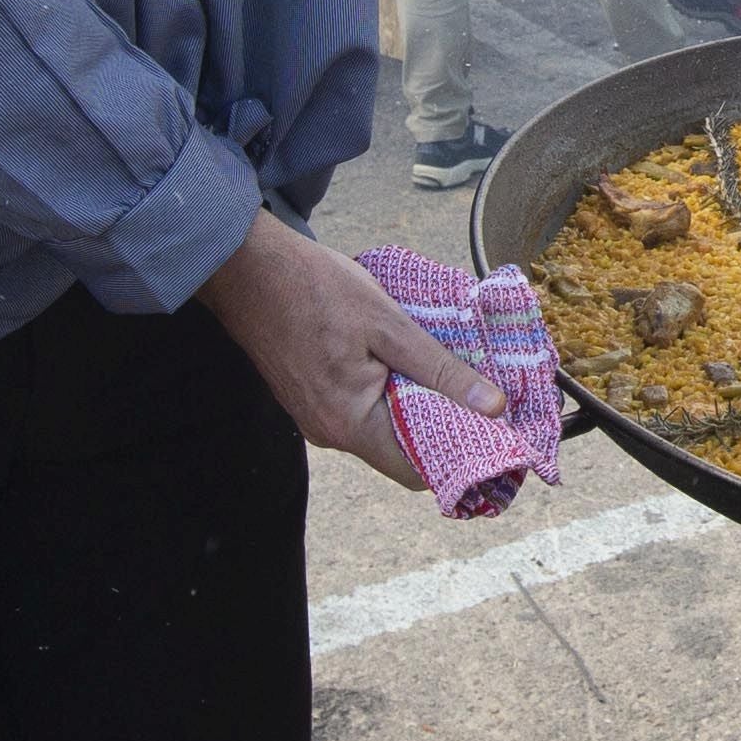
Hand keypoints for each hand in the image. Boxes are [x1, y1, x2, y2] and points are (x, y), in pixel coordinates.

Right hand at [195, 212, 500, 492]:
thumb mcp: (389, 324)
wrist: (246, 268)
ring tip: (452, 373)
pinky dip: (392, 393)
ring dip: (417, 405)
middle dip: (443, 426)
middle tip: (483, 395)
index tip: (494, 433)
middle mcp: (330, 432)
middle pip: (402, 452)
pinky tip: (411, 363)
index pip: (417, 472)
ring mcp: (317, 417)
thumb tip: (493, 406)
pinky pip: (363, 410)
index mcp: (349, 423)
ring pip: (384, 429)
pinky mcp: (312, 398)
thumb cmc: (313, 289)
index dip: (459, 457)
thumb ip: (441, 369)